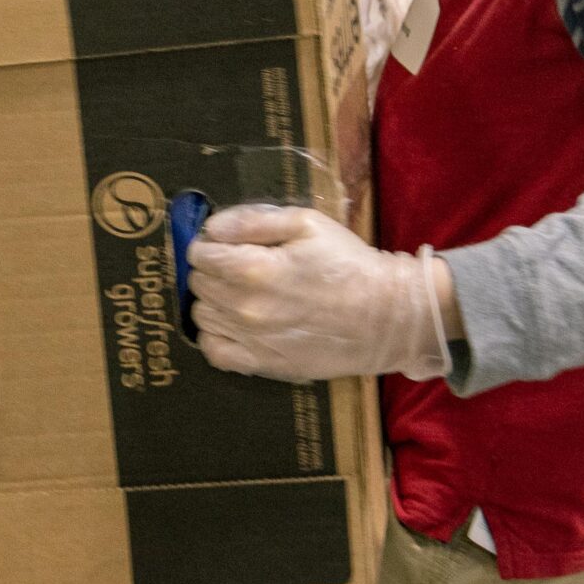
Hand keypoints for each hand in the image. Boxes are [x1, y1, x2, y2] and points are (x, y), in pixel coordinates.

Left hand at [187, 203, 450, 382]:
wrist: (384, 316)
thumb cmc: (348, 264)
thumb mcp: (307, 223)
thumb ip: (254, 220)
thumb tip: (212, 227)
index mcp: (254, 268)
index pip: (200, 253)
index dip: (209, 244)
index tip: (225, 244)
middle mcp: (245, 307)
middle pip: (198, 283)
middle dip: (211, 269)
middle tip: (238, 265)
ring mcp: (251, 340)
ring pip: (201, 315)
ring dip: (213, 300)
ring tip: (240, 293)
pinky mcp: (261, 364)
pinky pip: (214, 351)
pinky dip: (215, 335)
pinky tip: (234, 324)